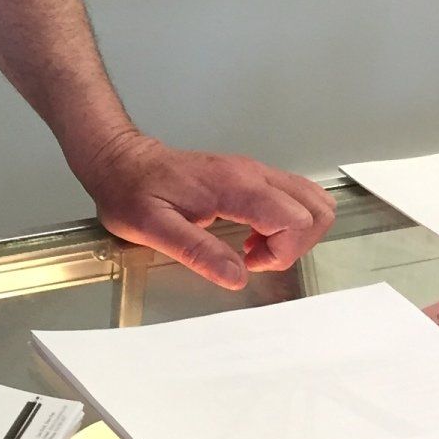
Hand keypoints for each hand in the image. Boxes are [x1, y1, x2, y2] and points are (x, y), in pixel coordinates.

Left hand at [72, 129, 333, 289]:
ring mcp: (255, 171)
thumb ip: (197, 252)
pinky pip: (292, 198)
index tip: (249, 262)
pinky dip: (285, 223)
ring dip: (294, 233)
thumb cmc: (133, 193)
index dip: (283, 250)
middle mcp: (253, 173)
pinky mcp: (250, 176)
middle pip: (316, 207)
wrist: (121, 161)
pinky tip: (251, 236)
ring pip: (311, 200)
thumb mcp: (154, 229)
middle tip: (255, 258)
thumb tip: (237, 277)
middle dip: (297, 244)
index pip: (297, 218)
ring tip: (253, 248)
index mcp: (236, 186)